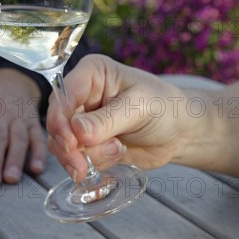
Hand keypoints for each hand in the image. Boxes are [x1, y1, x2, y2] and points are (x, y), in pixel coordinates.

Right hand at [46, 54, 186, 182]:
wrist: (180, 132)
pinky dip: (91, 164)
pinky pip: (75, 158)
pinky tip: (115, 155)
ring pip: (62, 144)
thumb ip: (107, 120)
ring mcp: (82, 121)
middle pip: (57, 123)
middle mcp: (81, 96)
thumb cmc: (165, 107)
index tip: (70, 143)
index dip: (60, 120)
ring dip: (84, 156)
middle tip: (82, 165)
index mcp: (91, 73)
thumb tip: (77, 131)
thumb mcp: (140, 107)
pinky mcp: (87, 143)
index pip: (63, 96)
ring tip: (115, 151)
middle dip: (69, 146)